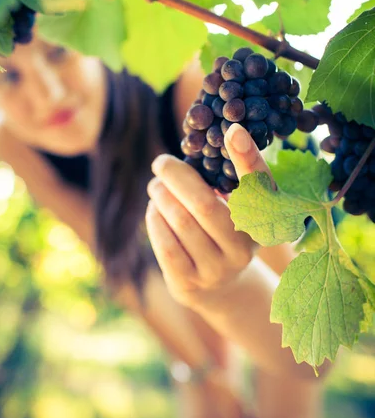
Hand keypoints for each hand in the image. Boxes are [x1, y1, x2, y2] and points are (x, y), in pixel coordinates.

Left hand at [146, 123, 274, 309]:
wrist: (220, 286)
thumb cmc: (225, 230)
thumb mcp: (238, 207)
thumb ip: (229, 179)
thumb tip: (210, 140)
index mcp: (264, 221)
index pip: (259, 187)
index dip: (248, 158)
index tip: (234, 130)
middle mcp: (245, 248)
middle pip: (205, 205)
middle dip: (177, 177)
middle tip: (162, 162)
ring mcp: (217, 269)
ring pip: (181, 222)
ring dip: (162, 196)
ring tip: (156, 185)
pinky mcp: (190, 283)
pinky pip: (166, 246)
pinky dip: (155, 220)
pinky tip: (154, 209)